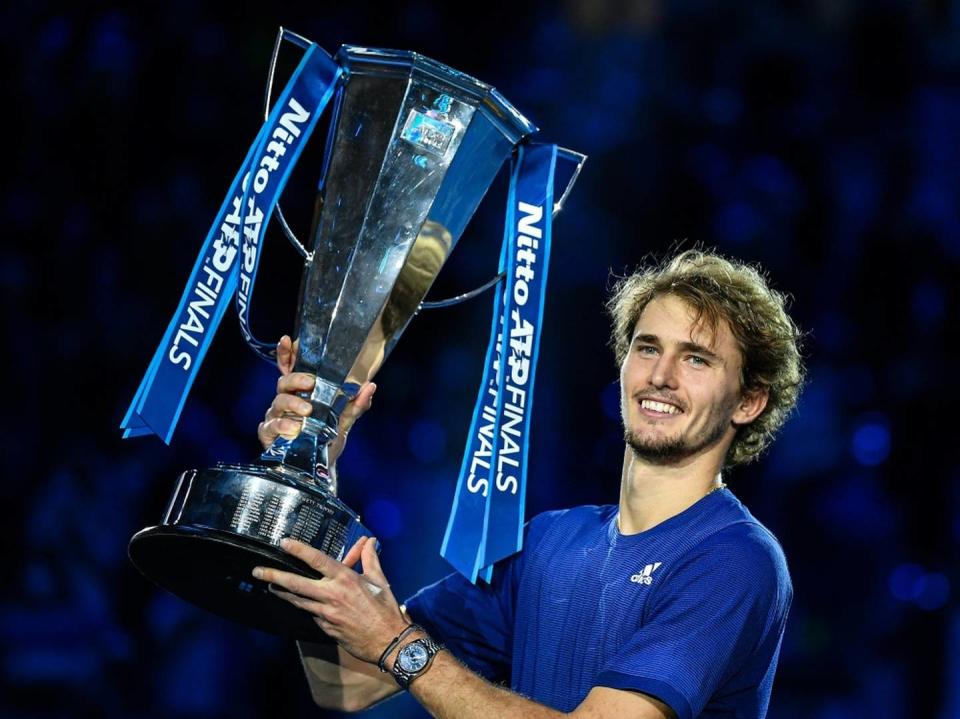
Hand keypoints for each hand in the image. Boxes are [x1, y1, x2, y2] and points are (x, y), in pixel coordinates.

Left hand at [254, 537, 407, 663]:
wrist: (388, 640)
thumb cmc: (385, 608)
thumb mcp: (379, 580)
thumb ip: (370, 559)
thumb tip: (369, 542)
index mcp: (345, 579)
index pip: (317, 560)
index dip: (299, 550)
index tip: (284, 543)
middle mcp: (332, 594)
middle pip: (296, 583)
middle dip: (274, 575)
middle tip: (257, 570)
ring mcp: (326, 613)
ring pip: (298, 600)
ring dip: (282, 592)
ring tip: (270, 585)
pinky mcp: (326, 627)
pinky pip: (311, 613)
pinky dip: (304, 606)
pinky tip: (297, 603)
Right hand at [257, 335, 376, 466]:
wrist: (322, 467)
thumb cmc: (328, 438)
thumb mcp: (345, 420)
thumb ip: (357, 404)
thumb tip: (370, 386)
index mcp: (301, 393)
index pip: (290, 369)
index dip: (285, 354)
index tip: (286, 339)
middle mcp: (286, 401)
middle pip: (283, 382)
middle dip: (296, 379)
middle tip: (310, 383)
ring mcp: (276, 416)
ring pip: (277, 402)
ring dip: (292, 404)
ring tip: (307, 412)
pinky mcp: (270, 434)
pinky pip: (271, 425)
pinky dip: (282, 425)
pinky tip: (293, 428)